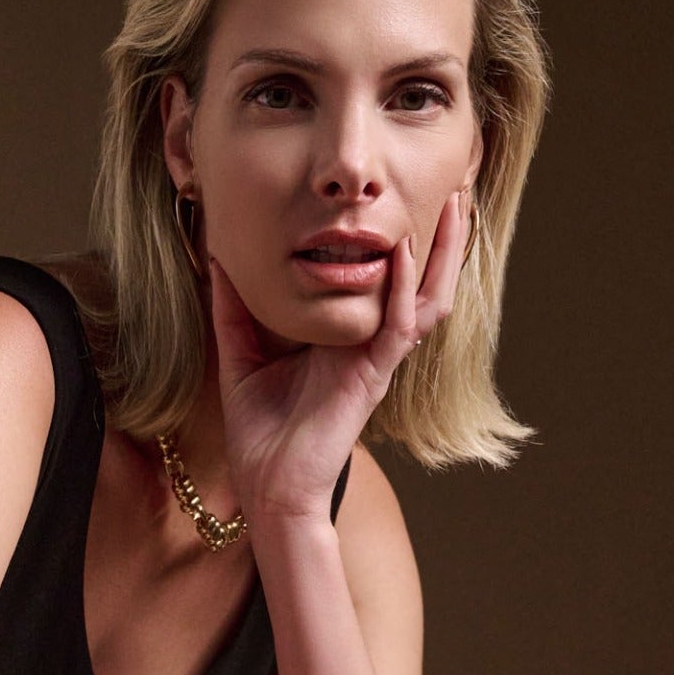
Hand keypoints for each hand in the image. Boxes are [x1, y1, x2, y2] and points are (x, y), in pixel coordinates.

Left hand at [205, 188, 468, 527]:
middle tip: (456, 183)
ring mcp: (378, 361)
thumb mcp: (241, 356)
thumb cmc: (261, 436)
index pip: (387, 280)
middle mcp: (372, 344)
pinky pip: (400, 324)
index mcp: (348, 337)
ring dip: (445, 252)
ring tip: (455, 204)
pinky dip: (404, 285)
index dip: (405, 238)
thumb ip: (234, 307)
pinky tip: (405, 249)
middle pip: (423, 280)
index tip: (409, 192)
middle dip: (444, 235)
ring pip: (429, 297)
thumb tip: (218, 257)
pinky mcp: (373, 377)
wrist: (269, 492)